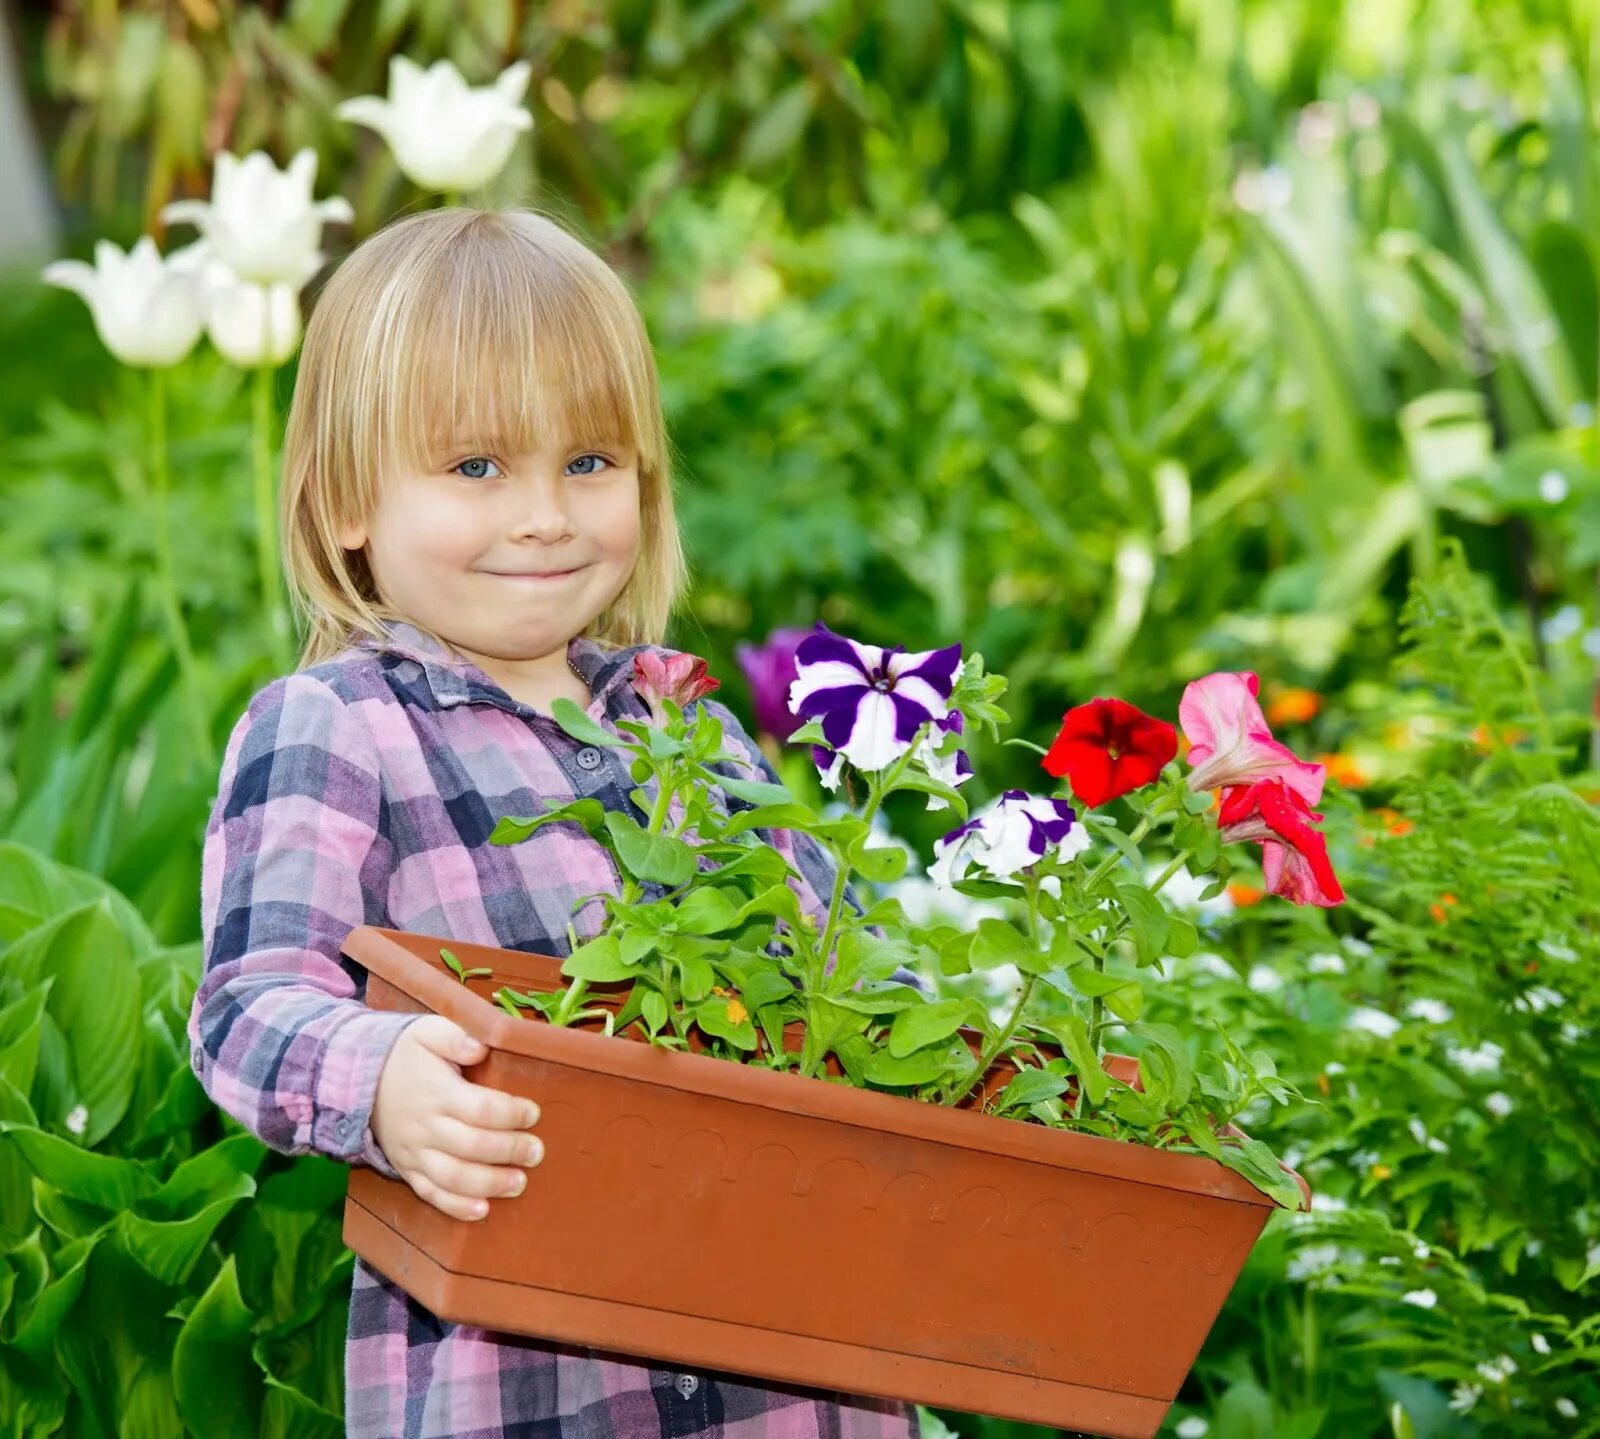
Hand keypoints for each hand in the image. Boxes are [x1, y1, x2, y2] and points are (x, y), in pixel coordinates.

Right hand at [370, 1014, 543, 1220]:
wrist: (360, 1080)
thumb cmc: (406, 1055)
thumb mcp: (428, 1031)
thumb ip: (456, 1037)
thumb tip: (481, 1048)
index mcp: (436, 1092)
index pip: (480, 1109)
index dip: (510, 1114)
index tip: (534, 1113)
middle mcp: (425, 1127)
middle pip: (473, 1146)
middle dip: (509, 1151)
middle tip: (536, 1151)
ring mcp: (415, 1153)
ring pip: (454, 1178)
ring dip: (490, 1184)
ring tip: (520, 1182)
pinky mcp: (408, 1170)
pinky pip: (431, 1195)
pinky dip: (457, 1207)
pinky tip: (483, 1211)